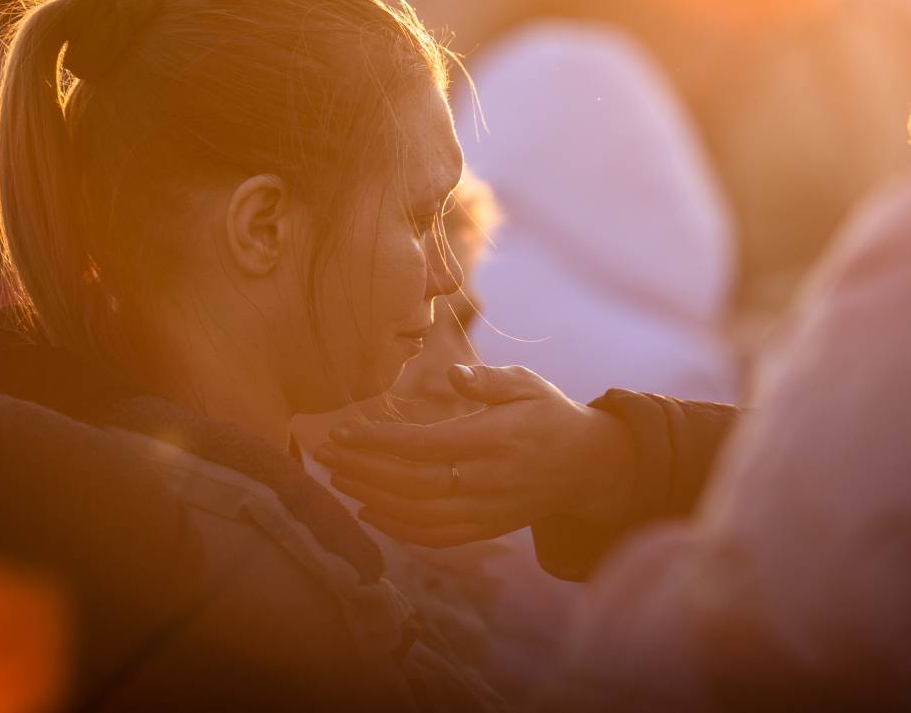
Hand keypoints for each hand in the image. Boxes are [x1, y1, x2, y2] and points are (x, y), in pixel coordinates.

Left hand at [315, 364, 634, 547]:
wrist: (586, 466)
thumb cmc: (548, 414)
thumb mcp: (527, 384)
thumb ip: (489, 380)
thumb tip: (453, 373)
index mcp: (496, 440)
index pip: (425, 446)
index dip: (379, 443)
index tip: (343, 433)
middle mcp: (489, 481)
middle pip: (413, 483)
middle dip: (362, 471)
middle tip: (323, 455)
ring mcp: (488, 510)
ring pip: (419, 515)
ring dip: (372, 500)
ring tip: (338, 480)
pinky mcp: (487, 529)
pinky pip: (436, 536)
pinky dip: (398, 529)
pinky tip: (369, 512)